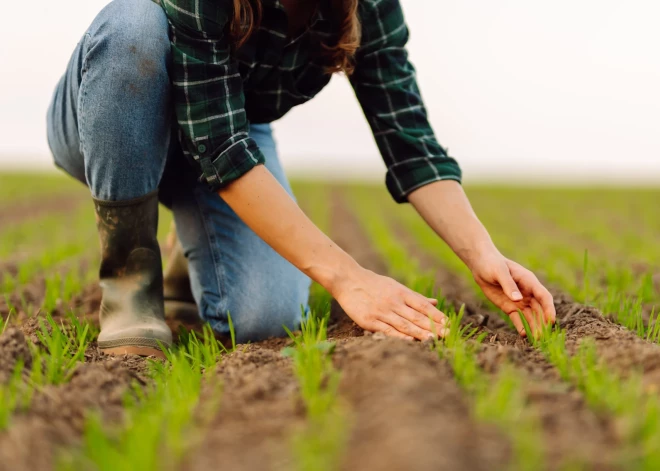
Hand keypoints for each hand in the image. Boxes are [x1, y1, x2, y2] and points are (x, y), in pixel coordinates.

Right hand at [330, 267, 448, 340]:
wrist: (347, 280)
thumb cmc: (373, 284)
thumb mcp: (395, 286)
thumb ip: (415, 297)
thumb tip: (435, 302)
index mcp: (401, 293)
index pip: (423, 306)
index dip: (437, 315)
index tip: (449, 324)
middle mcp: (393, 302)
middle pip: (417, 316)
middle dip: (433, 327)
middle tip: (448, 335)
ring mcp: (381, 311)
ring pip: (404, 324)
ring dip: (420, 333)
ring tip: (433, 339)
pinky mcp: (369, 320)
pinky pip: (387, 330)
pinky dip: (399, 335)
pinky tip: (410, 340)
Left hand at [470, 251, 555, 336]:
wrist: (481, 265)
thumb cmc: (492, 264)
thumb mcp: (499, 272)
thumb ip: (509, 285)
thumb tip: (518, 299)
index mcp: (529, 281)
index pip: (543, 296)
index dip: (549, 309)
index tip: (551, 320)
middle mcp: (527, 293)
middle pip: (539, 310)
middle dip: (542, 323)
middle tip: (542, 336)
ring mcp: (519, 301)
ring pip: (530, 316)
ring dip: (533, 327)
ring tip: (535, 339)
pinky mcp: (510, 306)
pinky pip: (518, 318)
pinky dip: (521, 326)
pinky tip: (523, 334)